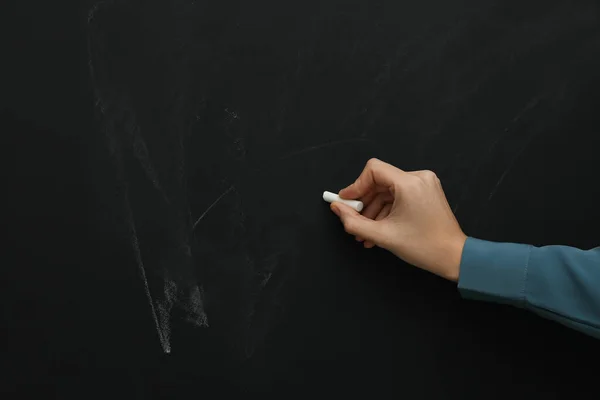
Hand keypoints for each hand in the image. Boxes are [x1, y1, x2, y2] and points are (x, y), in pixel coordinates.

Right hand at [330, 158, 466, 280]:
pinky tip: (378, 230)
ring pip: (388, 190)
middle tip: (353, 220)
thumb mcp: (382, 236)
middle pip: (380, 180)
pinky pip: (398, 196)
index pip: (373, 170)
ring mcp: (424, 184)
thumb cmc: (423, 247)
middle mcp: (418, 178)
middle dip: (364, 202)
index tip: (346, 202)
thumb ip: (353, 222)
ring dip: (373, 209)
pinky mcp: (426, 192)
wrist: (454, 257)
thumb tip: (336, 208)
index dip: (356, 185)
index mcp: (409, 184)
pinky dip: (386, 210)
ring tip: (365, 232)